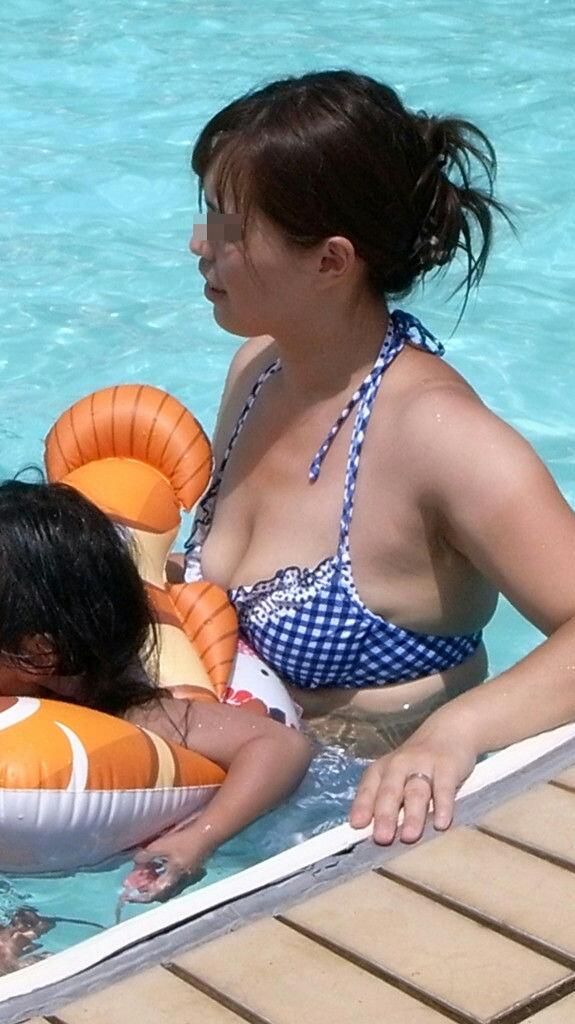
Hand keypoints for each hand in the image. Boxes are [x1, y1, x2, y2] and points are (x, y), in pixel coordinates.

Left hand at [121, 844, 204, 903]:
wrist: (206, 834)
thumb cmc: (183, 842)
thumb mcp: (160, 847)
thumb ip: (145, 856)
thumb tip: (136, 861)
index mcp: (172, 880)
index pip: (153, 894)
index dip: (140, 896)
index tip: (129, 895)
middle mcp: (181, 882)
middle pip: (162, 893)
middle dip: (149, 889)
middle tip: (139, 882)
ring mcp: (188, 876)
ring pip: (169, 885)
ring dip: (157, 881)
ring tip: (148, 872)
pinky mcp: (192, 868)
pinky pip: (176, 878)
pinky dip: (166, 875)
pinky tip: (162, 865)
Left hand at [349, 716, 477, 844]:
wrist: (450, 730)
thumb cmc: (418, 762)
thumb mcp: (398, 775)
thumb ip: (387, 800)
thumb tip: (374, 833)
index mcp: (383, 769)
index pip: (369, 787)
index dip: (362, 805)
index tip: (356, 825)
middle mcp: (399, 765)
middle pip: (390, 790)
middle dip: (385, 814)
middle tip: (382, 838)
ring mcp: (424, 764)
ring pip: (416, 791)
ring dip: (412, 815)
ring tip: (409, 837)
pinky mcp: (447, 766)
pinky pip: (444, 788)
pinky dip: (443, 805)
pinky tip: (442, 824)